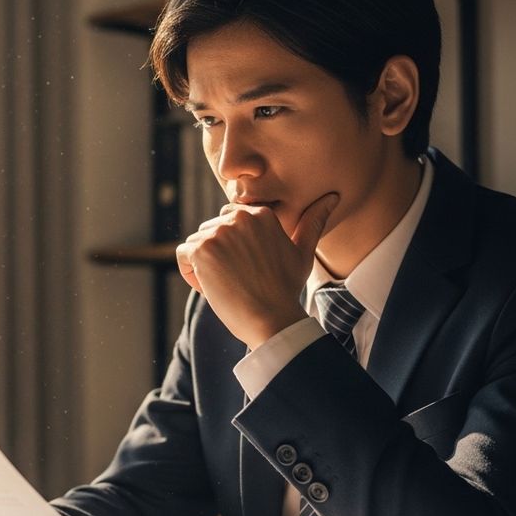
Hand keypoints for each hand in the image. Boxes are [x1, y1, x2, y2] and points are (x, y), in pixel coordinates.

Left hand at [176, 193, 338, 347]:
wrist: (271, 319)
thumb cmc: (286, 289)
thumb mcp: (303, 252)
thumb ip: (312, 222)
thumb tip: (332, 196)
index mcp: (261, 214)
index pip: (229, 221)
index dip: (233, 247)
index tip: (248, 268)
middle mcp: (239, 217)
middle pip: (211, 231)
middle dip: (217, 254)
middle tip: (238, 279)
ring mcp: (219, 232)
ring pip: (196, 244)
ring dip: (204, 265)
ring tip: (227, 284)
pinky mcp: (201, 249)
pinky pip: (182, 255)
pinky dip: (189, 273)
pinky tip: (211, 287)